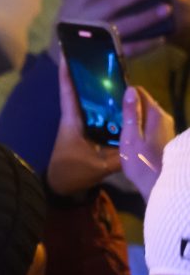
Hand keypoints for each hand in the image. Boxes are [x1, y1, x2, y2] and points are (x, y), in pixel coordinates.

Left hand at [47, 55, 121, 195]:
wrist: (58, 188)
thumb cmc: (72, 173)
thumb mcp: (99, 165)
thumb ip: (120, 154)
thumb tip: (139, 141)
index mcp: (72, 121)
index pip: (67, 92)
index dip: (66, 73)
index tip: (65, 54)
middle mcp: (72, 119)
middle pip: (78, 91)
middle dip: (86, 74)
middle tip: (100, 58)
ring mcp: (76, 126)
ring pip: (86, 102)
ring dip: (95, 89)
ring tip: (111, 74)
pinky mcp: (81, 133)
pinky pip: (92, 114)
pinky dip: (101, 105)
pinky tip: (116, 100)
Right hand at [53, 0, 169, 58]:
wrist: (57, 56)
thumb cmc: (72, 24)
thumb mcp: (73, 5)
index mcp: (73, 5)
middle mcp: (81, 21)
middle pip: (110, 4)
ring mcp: (91, 40)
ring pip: (121, 27)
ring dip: (145, 18)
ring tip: (164, 9)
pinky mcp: (101, 57)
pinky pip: (125, 50)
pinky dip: (144, 45)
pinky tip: (159, 39)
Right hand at [120, 86, 175, 201]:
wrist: (158, 185)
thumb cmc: (141, 161)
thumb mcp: (131, 137)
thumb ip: (131, 113)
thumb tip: (131, 89)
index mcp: (156, 114)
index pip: (140, 92)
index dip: (125, 93)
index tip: (109, 96)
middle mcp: (165, 117)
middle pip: (145, 103)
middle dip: (129, 104)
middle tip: (108, 110)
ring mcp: (166, 128)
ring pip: (147, 114)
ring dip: (134, 116)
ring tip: (114, 121)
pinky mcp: (165, 138)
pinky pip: (149, 124)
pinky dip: (139, 125)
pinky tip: (128, 133)